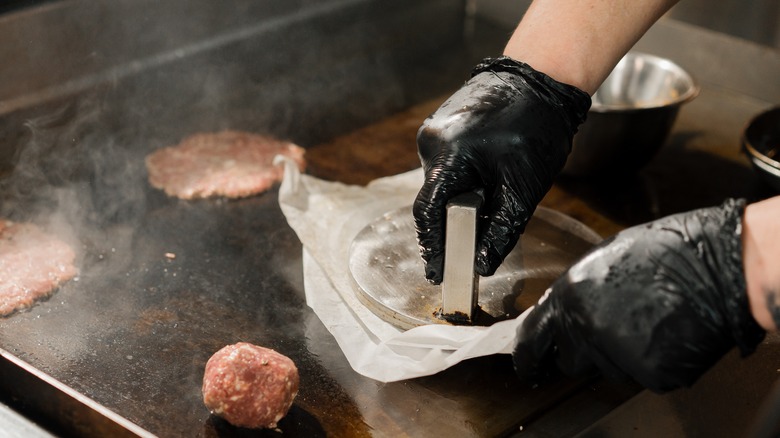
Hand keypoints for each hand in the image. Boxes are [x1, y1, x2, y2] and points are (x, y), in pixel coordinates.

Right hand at [413, 57, 589, 283]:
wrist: (541, 77)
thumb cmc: (536, 128)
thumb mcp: (523, 187)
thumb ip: (501, 230)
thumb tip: (484, 264)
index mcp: (447, 155)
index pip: (428, 213)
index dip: (432, 247)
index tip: (437, 273)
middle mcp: (431, 141)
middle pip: (432, 198)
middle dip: (452, 222)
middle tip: (474, 243)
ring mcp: (433, 130)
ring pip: (440, 181)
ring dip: (459, 199)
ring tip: (491, 200)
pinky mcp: (442, 125)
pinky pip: (445, 164)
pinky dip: (461, 180)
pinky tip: (486, 179)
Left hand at [512, 199, 765, 392]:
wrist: (718, 266)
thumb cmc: (667, 252)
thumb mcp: (603, 259)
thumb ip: (575, 292)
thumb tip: (562, 313)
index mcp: (568, 295)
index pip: (531, 341)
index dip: (528, 358)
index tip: (529, 367)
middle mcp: (586, 328)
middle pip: (570, 360)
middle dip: (584, 352)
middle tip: (612, 332)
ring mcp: (617, 354)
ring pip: (607, 369)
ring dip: (622, 355)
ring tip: (649, 321)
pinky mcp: (650, 374)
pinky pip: (643, 376)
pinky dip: (654, 362)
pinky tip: (667, 334)